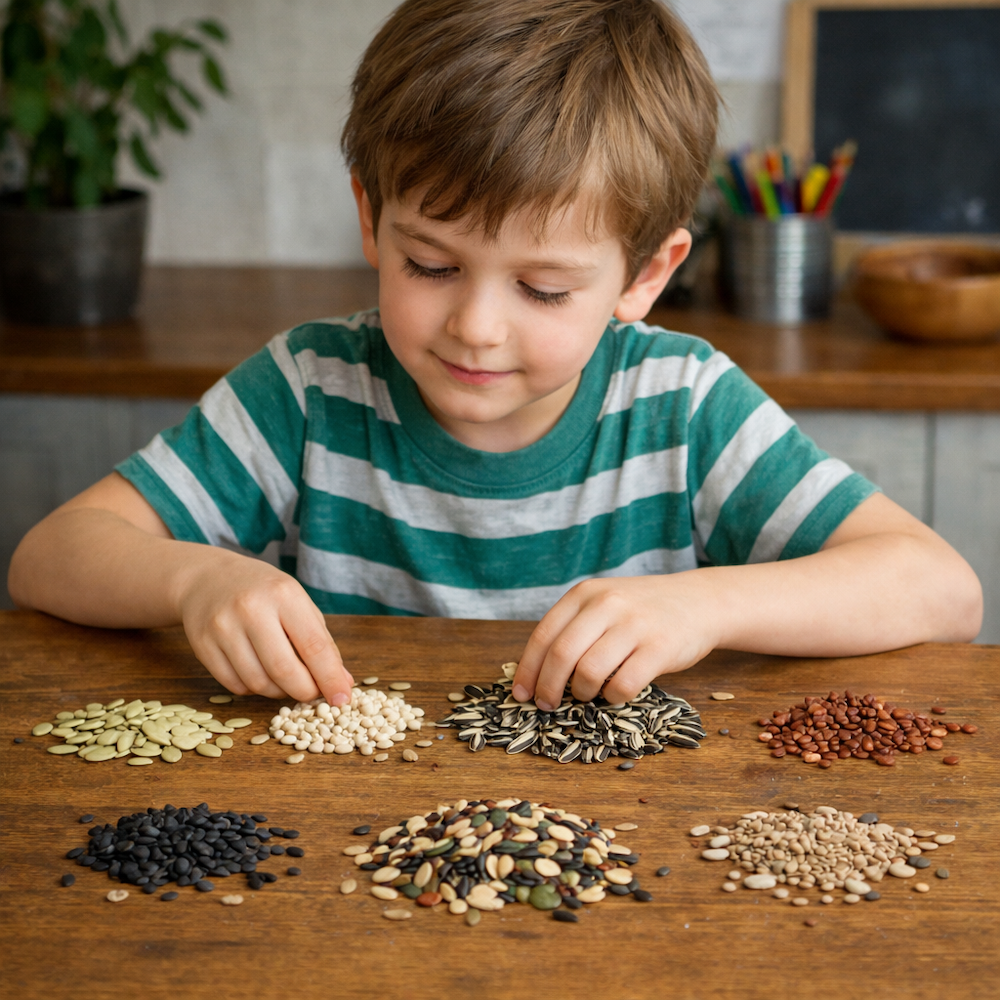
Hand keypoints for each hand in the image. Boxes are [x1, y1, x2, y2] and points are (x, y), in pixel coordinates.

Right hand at [175, 552, 352, 703]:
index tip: (342, 698)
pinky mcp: (202, 645)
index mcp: (284, 594)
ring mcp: (223, 627)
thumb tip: (341, 682)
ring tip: (284, 678)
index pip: (314, 646)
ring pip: (259, 683)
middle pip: (285, 671)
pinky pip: (235, 686)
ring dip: (278, 691)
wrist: (207, 578)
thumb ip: (321, 642)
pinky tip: (259, 672)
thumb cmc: (262, 591)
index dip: (330, 678)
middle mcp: (251, 609)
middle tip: (312, 692)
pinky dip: (253, 688)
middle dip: (305, 691)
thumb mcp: (297, 603)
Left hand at [512, 573, 721, 708]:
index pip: (544, 636)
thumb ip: (574, 627)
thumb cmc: (643, 610)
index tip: (521, 694)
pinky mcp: (660, 648)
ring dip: (582, 694)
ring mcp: (634, 625)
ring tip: (587, 695)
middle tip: (548, 705)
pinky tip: (615, 694)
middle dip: (548, 688)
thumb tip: (536, 671)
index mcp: (585, 593)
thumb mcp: (604, 602)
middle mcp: (607, 604)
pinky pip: (623, 685)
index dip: (528, 670)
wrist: (700, 601)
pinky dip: (613, 698)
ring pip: (589, 672)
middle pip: (561, 656)